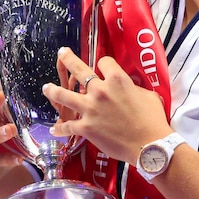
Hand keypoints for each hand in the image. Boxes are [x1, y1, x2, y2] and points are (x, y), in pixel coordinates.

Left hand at [44, 47, 171, 164]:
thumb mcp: (149, 95)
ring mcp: (90, 109)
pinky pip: (67, 126)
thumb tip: (132, 87)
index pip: (104, 62)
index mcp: (117, 79)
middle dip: (68, 59)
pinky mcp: (86, 127)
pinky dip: (59, 128)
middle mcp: (100, 90)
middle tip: (61, 53)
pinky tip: (54, 129)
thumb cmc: (153, 119)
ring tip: (46, 87)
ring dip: (53, 91)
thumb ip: (135, 88)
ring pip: (64, 95)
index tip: (101, 67)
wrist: (149, 145)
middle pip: (78, 70)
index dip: (103, 64)